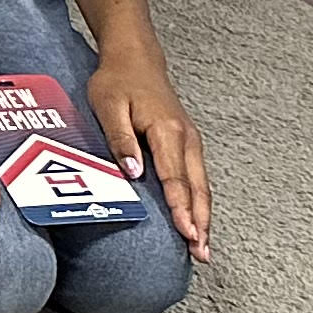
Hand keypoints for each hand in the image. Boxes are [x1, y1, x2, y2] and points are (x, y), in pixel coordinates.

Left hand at [84, 35, 212, 257]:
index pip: (176, 179)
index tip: (187, 234)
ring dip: (204, 217)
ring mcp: (191, 142)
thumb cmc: (117, 81)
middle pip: (198, 188)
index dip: (181, 209)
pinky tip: (196, 220)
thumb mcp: (109, 106)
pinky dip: (200, 202)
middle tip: (201, 253)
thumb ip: (121, 140)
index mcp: (167, 131)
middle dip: (201, 223)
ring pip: (202, 186)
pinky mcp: (187, 144)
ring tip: (203, 246)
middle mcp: (186, 139)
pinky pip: (198, 179)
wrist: (136, 59)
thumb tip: (134, 173)